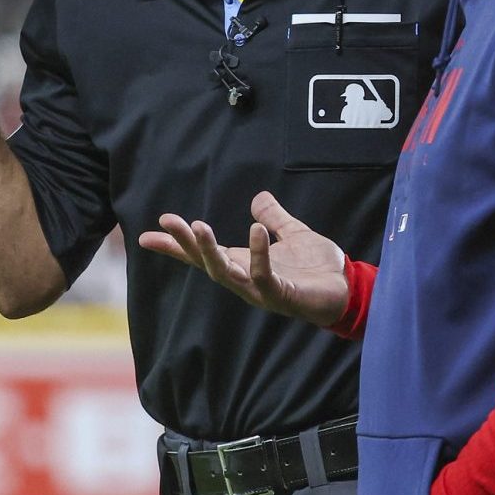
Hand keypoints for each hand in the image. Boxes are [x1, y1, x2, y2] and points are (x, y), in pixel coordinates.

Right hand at [138, 191, 349, 326]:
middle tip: (168, 222)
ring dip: (210, 251)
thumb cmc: (319, 269)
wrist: (348, 290)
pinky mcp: (282, 295)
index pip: (203, 255)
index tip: (147, 235)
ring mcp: (261, 290)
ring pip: (226, 274)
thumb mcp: (293, 234)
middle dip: (186, 244)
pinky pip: (264, 276)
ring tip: (199, 226)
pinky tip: (255, 231)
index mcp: (244, 263)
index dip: (176, 246)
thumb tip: (259, 198)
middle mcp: (246, 279)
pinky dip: (258, 254)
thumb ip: (275, 218)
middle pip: (207, 263)